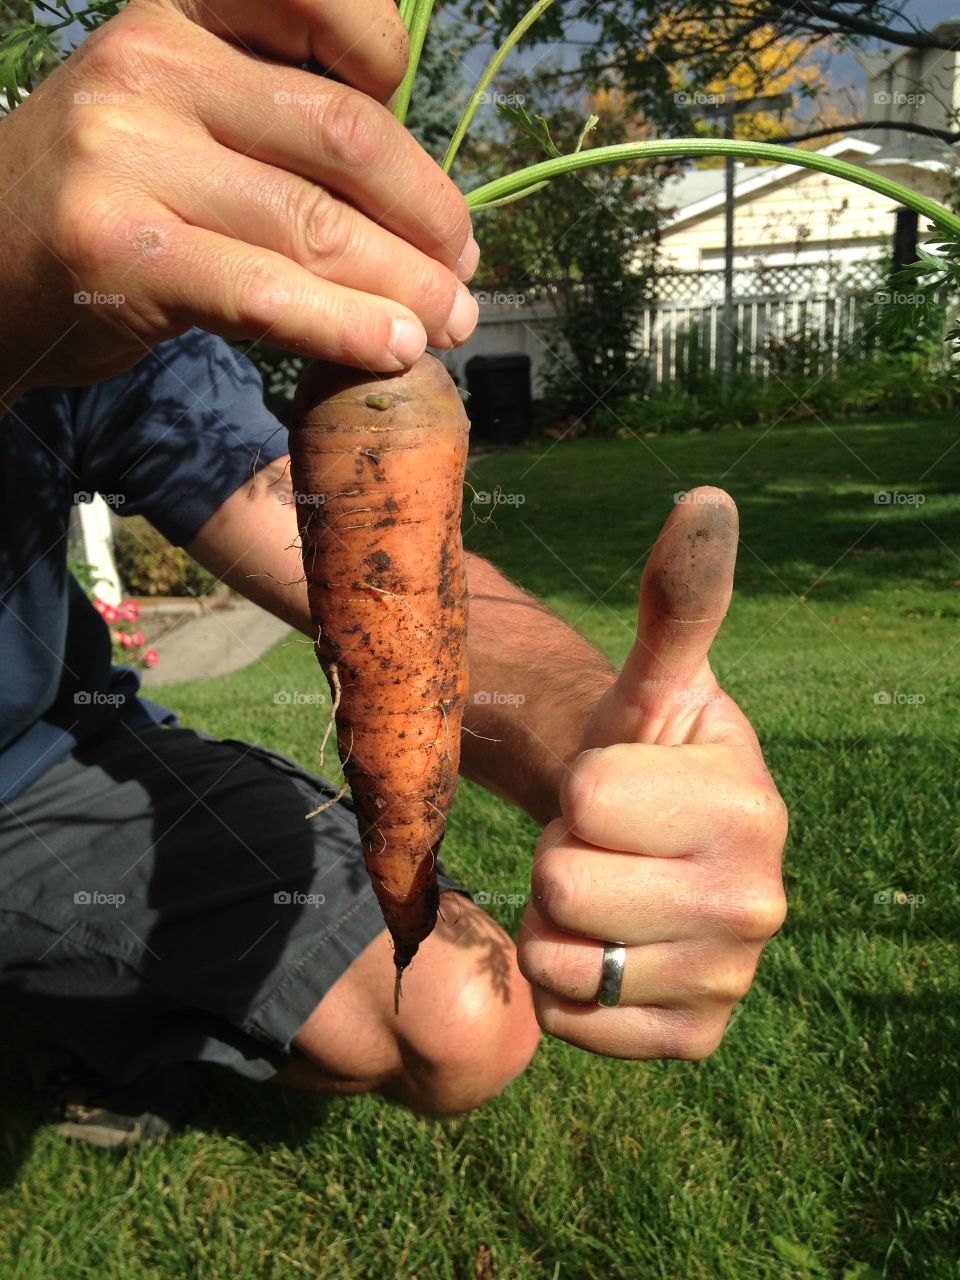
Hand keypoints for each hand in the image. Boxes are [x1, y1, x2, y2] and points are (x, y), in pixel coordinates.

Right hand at [0, 0, 477, 400]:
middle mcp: (152, 64)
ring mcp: (128, 155)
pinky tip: (396, 350)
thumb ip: (276, 126)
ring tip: (450, 324)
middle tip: (464, 274)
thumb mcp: (179, 119)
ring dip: (407, 287)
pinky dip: (347, 328)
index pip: (324, 7)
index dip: (394, 78)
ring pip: (316, 226)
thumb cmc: (109, 198)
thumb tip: (420, 200)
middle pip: (344, 137)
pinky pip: (267, 293)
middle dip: (428, 217)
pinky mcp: (122, 251)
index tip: (416, 166)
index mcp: (180, 11)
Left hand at [518, 487, 787, 1059]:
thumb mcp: (655, 680)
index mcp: (750, 803)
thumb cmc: (645, 757)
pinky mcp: (694, 1041)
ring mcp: (731, 979)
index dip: (579, 786)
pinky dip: (564, 989)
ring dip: (555, 923)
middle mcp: (761, 901)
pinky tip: (606, 949)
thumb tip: (706, 501)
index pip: (585, 796)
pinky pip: (571, 1022)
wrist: (655, 851)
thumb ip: (676, 601)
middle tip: (604, 845)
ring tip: (603, 892)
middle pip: (565, 881)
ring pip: (560, 958)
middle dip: (560, 856)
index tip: (619, 787)